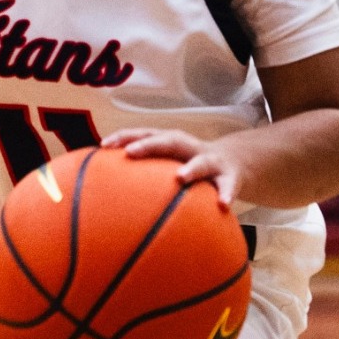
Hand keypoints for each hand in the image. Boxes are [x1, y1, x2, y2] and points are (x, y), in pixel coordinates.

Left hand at [103, 128, 248, 207]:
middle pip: (169, 140)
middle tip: (129, 152)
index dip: (125, 136)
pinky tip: (222, 205)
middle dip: (149, 144)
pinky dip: (226, 194)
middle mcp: (190, 148)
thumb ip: (146, 172)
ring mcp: (212, 161)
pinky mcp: (231, 177)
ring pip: (202, 162)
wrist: (236, 162)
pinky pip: (228, 186)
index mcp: (172, 143)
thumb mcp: (170, 163)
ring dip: (191, 168)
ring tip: (180, 177)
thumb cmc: (191, 166)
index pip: (145, 134)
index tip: (103, 145)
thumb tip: (107, 188)